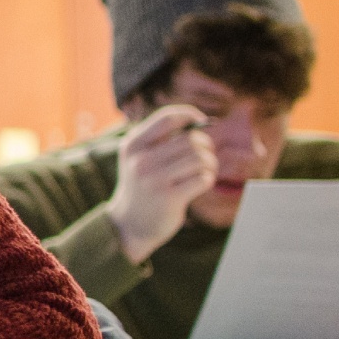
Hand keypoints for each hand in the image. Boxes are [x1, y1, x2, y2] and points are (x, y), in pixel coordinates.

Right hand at [106, 104, 216, 263]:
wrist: (129, 223)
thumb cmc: (143, 185)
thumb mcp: (139, 158)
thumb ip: (161, 140)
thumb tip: (200, 124)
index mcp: (133, 145)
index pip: (167, 118)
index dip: (190, 115)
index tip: (201, 122)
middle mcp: (141, 160)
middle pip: (190, 140)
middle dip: (206, 147)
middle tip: (205, 157)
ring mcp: (154, 179)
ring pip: (199, 159)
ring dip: (210, 164)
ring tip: (204, 172)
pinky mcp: (169, 197)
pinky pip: (203, 179)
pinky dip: (207, 180)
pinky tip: (198, 185)